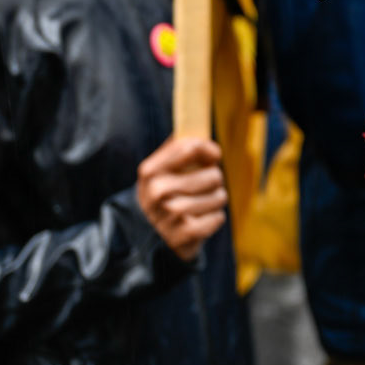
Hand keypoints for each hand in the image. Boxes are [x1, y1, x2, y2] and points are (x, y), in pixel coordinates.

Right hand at [136, 136, 227, 260]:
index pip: (191, 148)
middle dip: (214, 179)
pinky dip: (214, 218)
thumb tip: (201, 130)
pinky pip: (218, 218)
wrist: (145, 232)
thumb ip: (178, 147)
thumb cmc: (162, 191)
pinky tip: (200, 219)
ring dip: (215, 199)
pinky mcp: (184, 234)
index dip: (210, 149)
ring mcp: (170, 214)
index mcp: (151, 170)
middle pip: (213, 175)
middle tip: (202, 185)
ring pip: (220, 197)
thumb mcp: (159, 167)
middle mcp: (158, 192)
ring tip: (200, 203)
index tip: (214, 155)